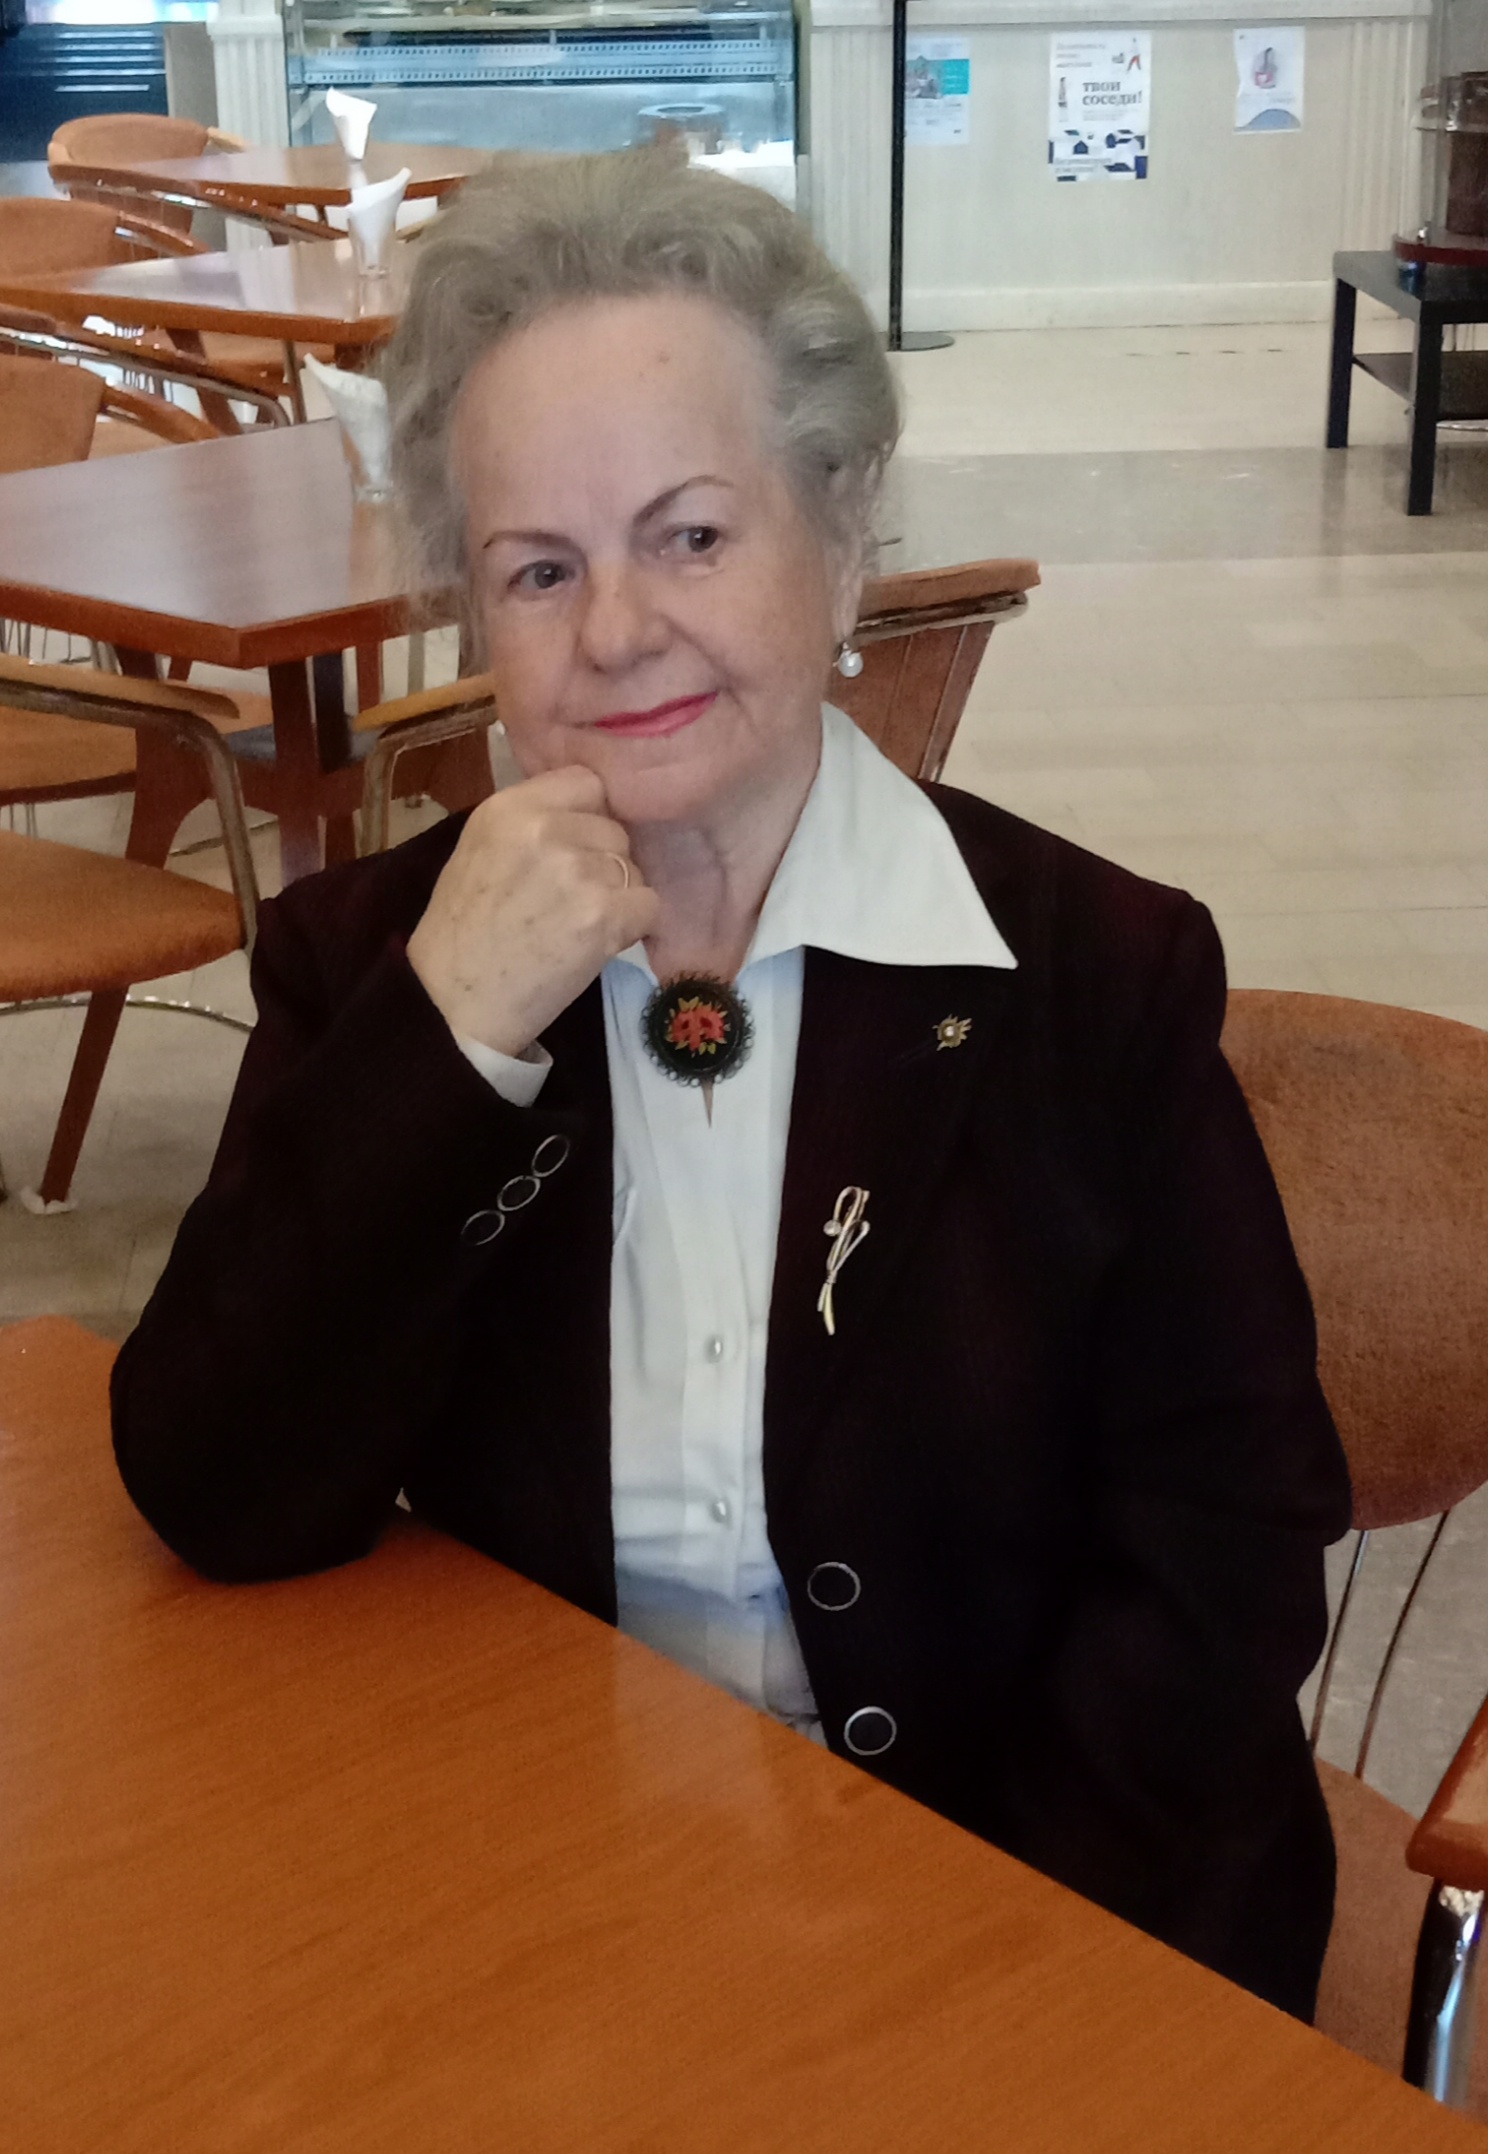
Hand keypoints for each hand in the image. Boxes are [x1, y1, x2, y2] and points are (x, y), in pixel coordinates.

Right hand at [406, 766, 657, 1056]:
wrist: (453, 1002)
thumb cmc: (463, 931)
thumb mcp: (480, 850)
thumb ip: (530, 822)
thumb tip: (589, 808)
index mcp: (509, 809)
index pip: (587, 783)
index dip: (591, 816)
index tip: (577, 846)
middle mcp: (543, 830)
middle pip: (615, 829)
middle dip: (605, 862)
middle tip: (572, 900)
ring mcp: (576, 871)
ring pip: (635, 869)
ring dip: (619, 897)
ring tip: (577, 926)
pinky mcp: (602, 916)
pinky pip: (649, 905)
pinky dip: (633, 927)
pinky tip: (597, 943)